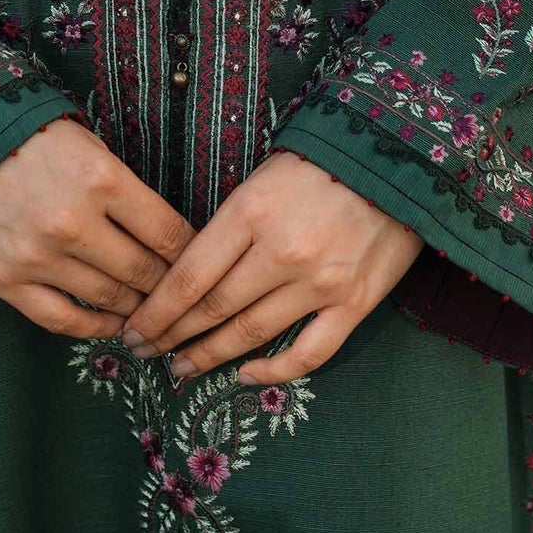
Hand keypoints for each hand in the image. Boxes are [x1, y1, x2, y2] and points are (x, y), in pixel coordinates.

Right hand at [0, 115, 195, 339]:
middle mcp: (74, 222)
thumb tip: (165, 234)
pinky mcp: (7, 281)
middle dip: (168, 287)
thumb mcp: (88, 146)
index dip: (189, 253)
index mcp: (102, 179)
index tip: (198, 261)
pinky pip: (63, 319)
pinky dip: (95, 327)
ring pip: (109, 299)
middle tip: (181, 295)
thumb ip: (124, 190)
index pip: (167, 232)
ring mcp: (39, 256)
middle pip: (144, 272)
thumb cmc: (30, 137)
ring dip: (137, 310)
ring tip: (151, 313)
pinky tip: (113, 324)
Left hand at [118, 149, 424, 384]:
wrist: (397, 156)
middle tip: (145, 352)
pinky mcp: (355, 303)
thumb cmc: (320, 161)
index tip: (134, 328)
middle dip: (172, 335)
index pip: (190, 276)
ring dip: (210, 356)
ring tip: (183, 367)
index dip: (156, 310)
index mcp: (250, 211)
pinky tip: (246, 375)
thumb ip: (230, 226)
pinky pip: (309, 353)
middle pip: (212, 309)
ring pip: (251, 334)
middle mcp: (281, 251)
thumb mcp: (262, 178)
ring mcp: (320, 282)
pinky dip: (273, 370)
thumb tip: (191, 274)